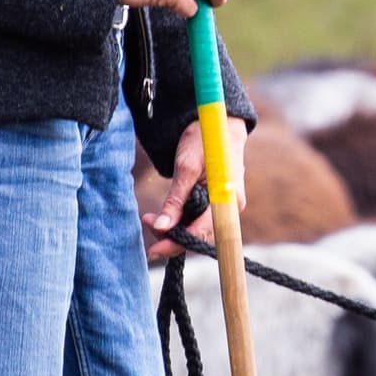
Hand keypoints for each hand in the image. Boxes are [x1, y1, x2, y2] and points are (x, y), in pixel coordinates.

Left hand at [146, 117, 245, 258]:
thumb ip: (175, 200)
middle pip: (198, 236)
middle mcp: (229, 210)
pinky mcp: (214, 205)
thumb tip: (160, 227)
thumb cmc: (206, 141)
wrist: (221, 124)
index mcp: (228, 201)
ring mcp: (222, 208)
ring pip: (196, 230)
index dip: (176, 244)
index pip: (200, 233)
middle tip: (146, 222)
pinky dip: (179, 221)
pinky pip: (196, 221)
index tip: (153, 251)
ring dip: (173, 229)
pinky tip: (162, 215)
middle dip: (171, 237)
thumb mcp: (186, 168)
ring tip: (149, 217)